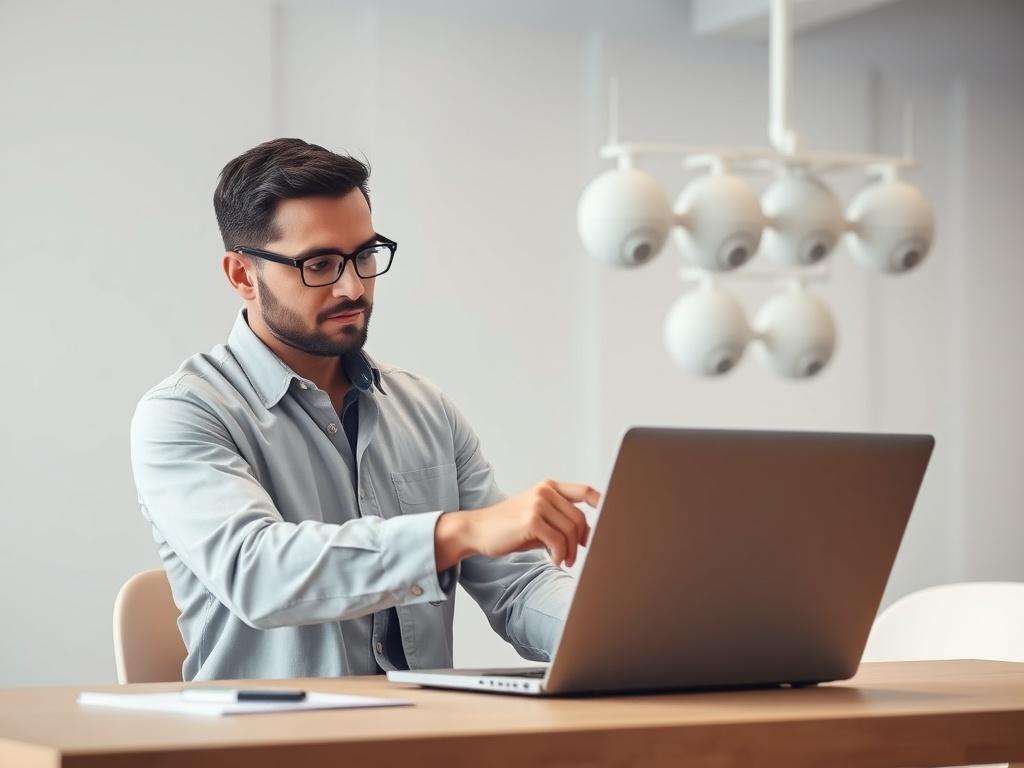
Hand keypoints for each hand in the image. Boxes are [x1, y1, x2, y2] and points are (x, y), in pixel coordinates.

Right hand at [434, 480, 600, 570]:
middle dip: (581, 541)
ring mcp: (538, 503)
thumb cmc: (509, 528)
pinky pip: (558, 541)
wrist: (477, 531)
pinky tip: (553, 561)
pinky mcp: (531, 520)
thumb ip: (560, 521)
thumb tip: (589, 535)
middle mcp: (545, 491)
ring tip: (563, 560)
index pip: (584, 491)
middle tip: (575, 556)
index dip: (602, 503)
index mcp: (548, 487)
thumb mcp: (537, 519)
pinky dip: (559, 555)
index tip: (611, 519)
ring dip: (570, 551)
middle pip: (579, 518)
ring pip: (570, 530)